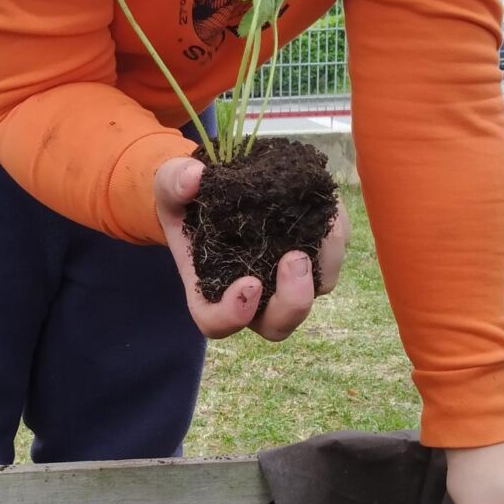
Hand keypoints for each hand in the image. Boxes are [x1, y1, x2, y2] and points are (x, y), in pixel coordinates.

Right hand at [155, 156, 347, 340]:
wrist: (217, 185)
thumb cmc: (187, 198)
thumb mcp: (169, 184)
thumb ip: (173, 182)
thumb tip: (193, 179)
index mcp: (210, 288)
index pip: (217, 323)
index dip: (234, 314)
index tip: (248, 283)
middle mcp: (253, 294)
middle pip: (277, 325)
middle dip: (292, 301)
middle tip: (294, 259)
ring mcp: (283, 279)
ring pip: (315, 290)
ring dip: (324, 263)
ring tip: (318, 220)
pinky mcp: (310, 254)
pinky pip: (332, 256)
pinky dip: (334, 235)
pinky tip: (324, 204)